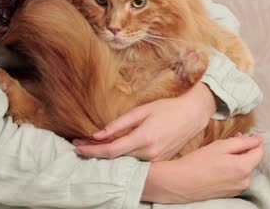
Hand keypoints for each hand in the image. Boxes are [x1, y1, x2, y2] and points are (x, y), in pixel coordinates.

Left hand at [73, 82, 215, 160]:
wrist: (193, 114)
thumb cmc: (166, 108)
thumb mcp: (141, 111)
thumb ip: (118, 124)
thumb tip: (97, 134)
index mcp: (143, 139)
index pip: (110, 151)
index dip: (91, 150)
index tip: (76, 146)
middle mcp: (149, 153)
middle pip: (115, 157)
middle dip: (95, 151)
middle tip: (78, 142)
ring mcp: (155, 160)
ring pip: (125, 160)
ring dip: (107, 153)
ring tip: (91, 143)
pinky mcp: (159, 161)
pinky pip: (136, 160)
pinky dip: (122, 154)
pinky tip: (112, 146)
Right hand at [141, 134, 263, 202]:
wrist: (181, 182)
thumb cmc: (198, 162)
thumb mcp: (220, 146)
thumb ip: (242, 142)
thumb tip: (259, 139)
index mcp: (244, 167)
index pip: (259, 151)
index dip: (252, 141)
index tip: (240, 135)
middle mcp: (245, 181)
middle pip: (251, 161)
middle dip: (242, 150)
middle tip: (225, 143)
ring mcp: (238, 189)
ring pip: (243, 170)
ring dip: (236, 160)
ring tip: (219, 156)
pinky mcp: (230, 194)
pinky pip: (236, 178)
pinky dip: (231, 171)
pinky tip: (216, 167)